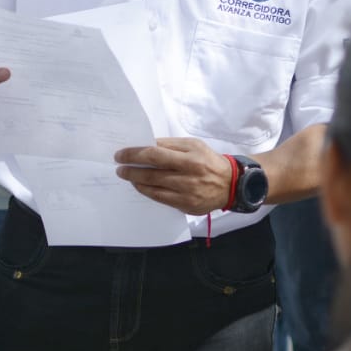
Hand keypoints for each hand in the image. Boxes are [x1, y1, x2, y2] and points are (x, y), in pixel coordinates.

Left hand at [114, 138, 233, 214]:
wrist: (230, 184)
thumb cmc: (208, 160)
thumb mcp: (193, 145)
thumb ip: (170, 144)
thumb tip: (146, 144)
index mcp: (190, 158)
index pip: (155, 155)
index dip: (135, 155)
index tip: (121, 154)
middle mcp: (188, 177)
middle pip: (152, 174)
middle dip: (131, 170)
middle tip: (119, 167)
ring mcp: (187, 194)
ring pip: (154, 188)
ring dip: (136, 182)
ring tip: (127, 176)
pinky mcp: (186, 206)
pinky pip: (161, 199)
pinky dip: (148, 192)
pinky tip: (141, 186)